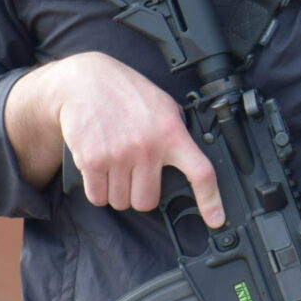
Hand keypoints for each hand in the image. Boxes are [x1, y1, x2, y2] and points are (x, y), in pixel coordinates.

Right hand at [5, 51, 222, 224]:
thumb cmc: (125, 92)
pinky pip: (97, 197)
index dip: (211, 201)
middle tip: (133, 175)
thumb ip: (175, 132)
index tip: (216, 219)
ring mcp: (119, 156)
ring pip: (121, 202)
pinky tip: (99, 168)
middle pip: (147, 201)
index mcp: (171, 133)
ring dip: (116, 191)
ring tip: (114, 165)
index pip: (200, 172)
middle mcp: (147, 147)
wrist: (84, 81)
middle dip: (139, 194)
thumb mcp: (162, 105)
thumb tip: (189, 157)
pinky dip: (97, 190)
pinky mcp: (92, 161)